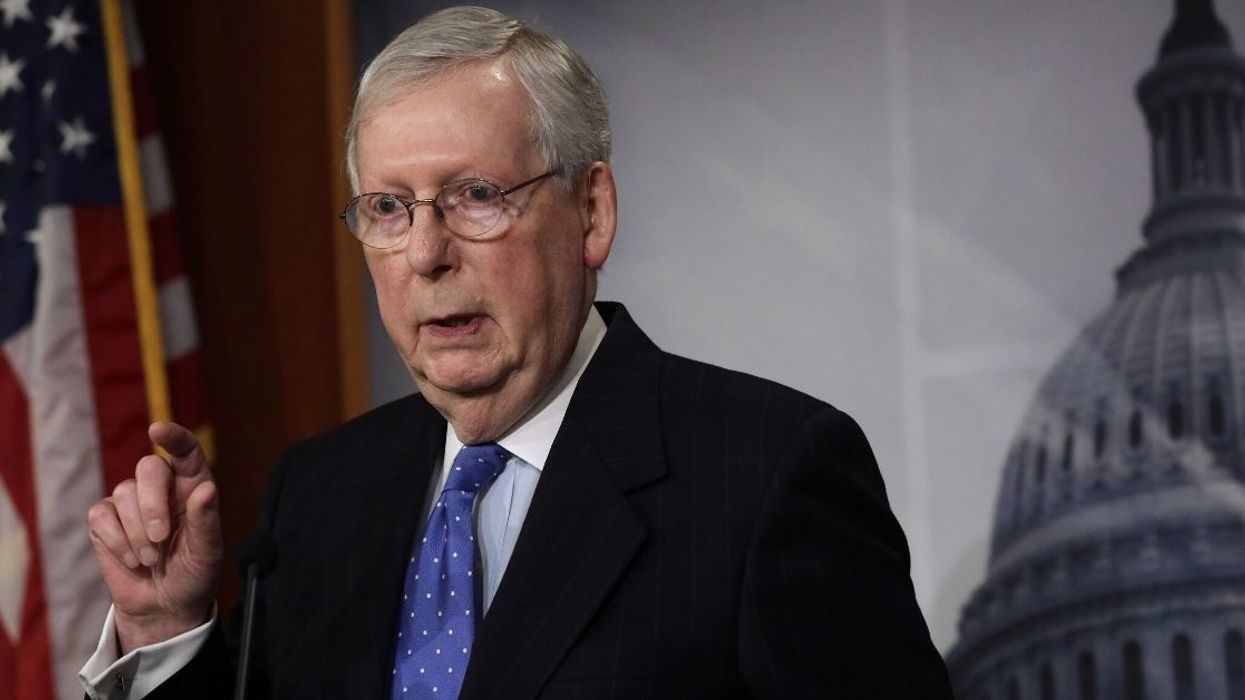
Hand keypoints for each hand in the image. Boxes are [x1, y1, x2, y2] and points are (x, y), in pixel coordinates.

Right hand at [86, 422, 223, 652]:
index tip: (158, 429)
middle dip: (151, 503)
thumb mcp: (208, 553)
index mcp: (192, 487)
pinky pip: (101, 515)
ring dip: (137, 532)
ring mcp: (130, 503)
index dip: (174, 437)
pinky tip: (132, 560)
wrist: (165, 607)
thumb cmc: (194, 574)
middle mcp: (162, 488)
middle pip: (147, 468)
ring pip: (123, 493)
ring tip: (152, 559)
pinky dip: (116, 541)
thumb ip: (207, 521)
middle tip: (160, 537)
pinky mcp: (105, 521)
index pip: (185, 452)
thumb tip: (205, 489)